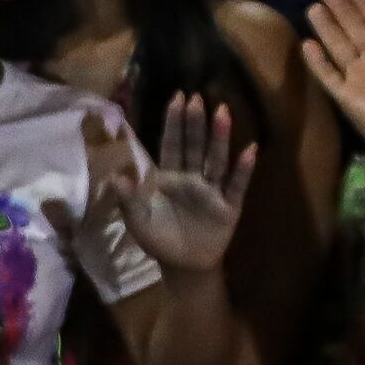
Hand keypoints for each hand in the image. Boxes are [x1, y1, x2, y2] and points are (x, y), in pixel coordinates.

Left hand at [87, 97, 250, 274]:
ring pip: (216, 160)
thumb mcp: (138, 220)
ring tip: (222, 113)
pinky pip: (236, 185)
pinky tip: (250, 150)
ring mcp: (213, 190)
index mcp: (170, 176)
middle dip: (196, 123)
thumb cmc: (159, 239)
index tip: (178, 97)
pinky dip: (243, 169)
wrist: (183, 266)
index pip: (172, 145)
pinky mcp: (229, 206)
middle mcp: (193, 177)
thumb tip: (115, 176)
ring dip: (220, 138)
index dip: (174, 123)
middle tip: (198, 98)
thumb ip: (129, 199)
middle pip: (195, 146)